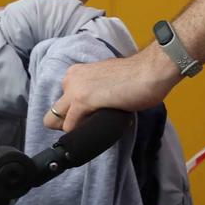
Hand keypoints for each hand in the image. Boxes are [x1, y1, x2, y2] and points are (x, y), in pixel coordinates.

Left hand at [44, 46, 179, 132]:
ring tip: (94, 127)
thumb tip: (99, 107)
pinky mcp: (82, 101)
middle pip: (53, 112)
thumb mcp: (109, 81)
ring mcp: (75, 90)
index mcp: (76, 73)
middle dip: (68, 123)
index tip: (89, 118)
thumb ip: (97, 92)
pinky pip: (71, 127)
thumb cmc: (139, 76)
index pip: (62, 101)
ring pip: (54, 121)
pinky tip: (98, 128)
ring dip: (74, 129)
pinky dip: (82, 133)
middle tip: (88, 126)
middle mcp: (71, 79)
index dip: (74, 114)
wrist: (151, 70)